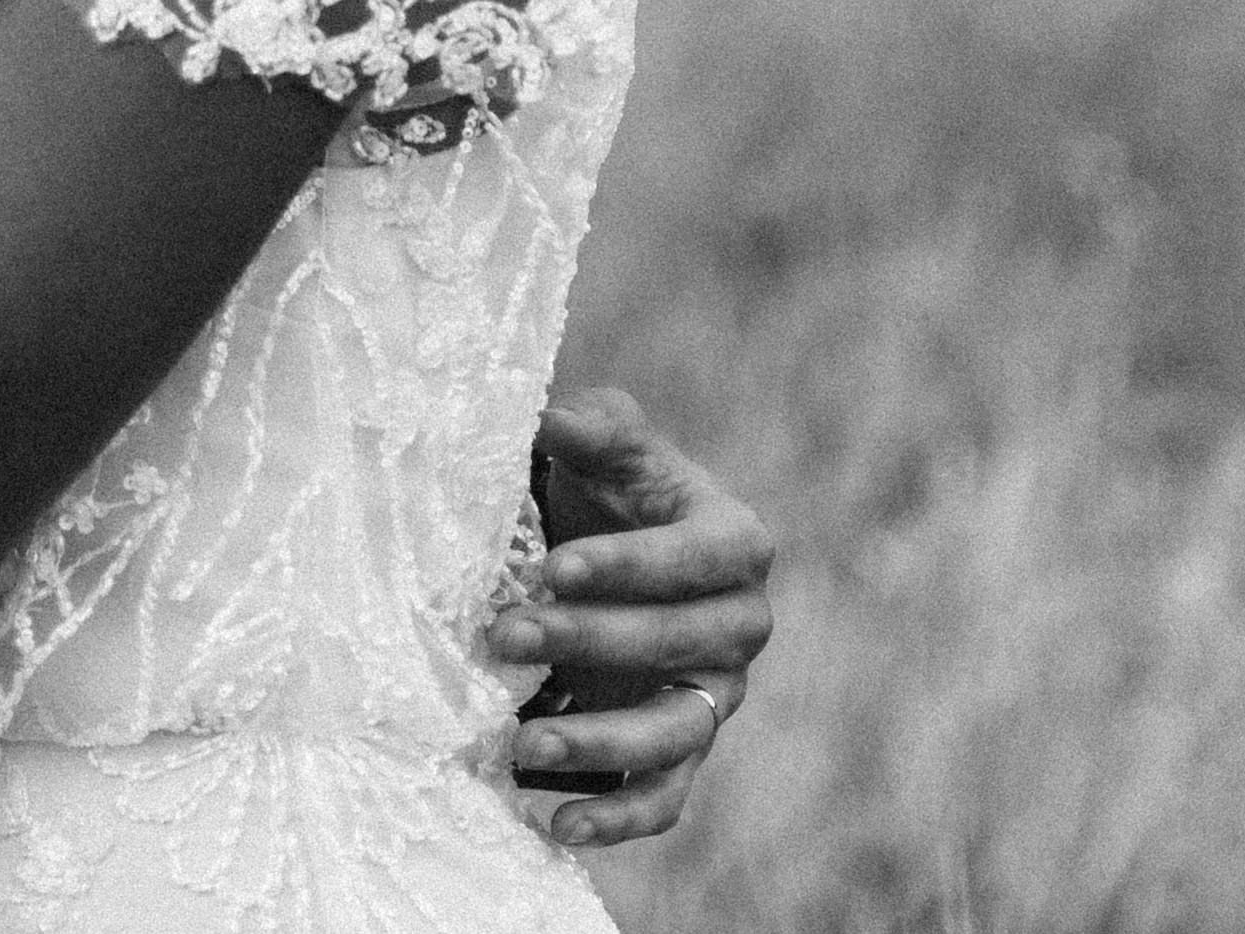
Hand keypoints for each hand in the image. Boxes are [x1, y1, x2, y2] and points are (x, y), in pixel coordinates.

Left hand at [488, 388, 777, 847]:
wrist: (600, 550)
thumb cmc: (605, 490)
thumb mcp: (604, 448)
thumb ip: (594, 428)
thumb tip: (560, 420)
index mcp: (735, 542)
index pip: (693, 559)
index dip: (627, 566)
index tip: (551, 569)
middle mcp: (740, 625)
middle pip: (676, 644)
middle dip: (589, 641)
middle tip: (504, 634)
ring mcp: (714, 695)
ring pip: (675, 732)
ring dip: (602, 743)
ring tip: (523, 743)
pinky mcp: (683, 749)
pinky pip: (664, 796)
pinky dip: (617, 817)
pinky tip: (555, 824)